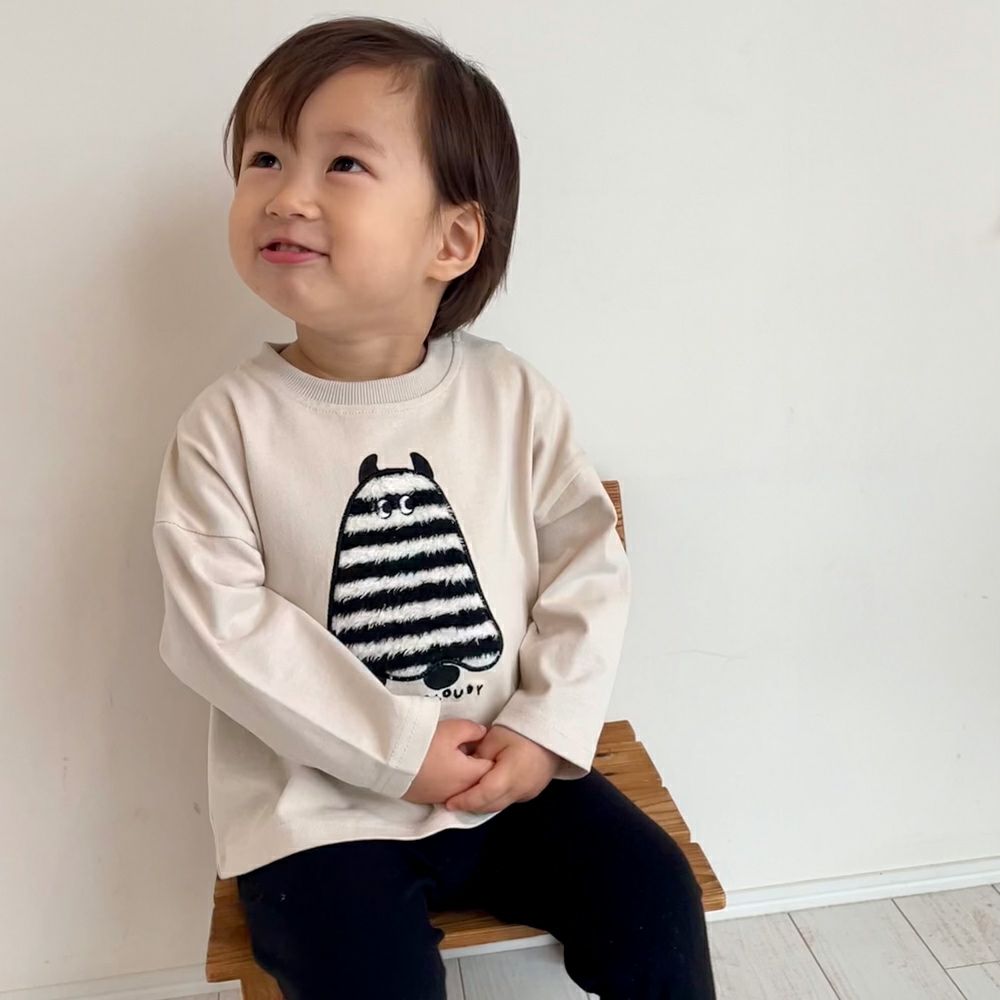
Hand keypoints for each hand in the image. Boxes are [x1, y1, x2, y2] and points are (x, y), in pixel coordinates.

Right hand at [401, 718, 495, 805]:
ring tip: (453, 756)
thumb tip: (483, 734)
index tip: (484, 743)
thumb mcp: (453, 729)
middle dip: (478, 766)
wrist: (391, 761)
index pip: (493, 769)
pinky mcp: (427, 799)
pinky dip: (448, 781)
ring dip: (463, 774)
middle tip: (469, 747)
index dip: (491, 754)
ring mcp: (443, 798)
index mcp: (470, 775)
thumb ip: (474, 730)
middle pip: (479, 781)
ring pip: (462, 787)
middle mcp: (460, 792)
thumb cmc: (425, 744)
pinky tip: (440, 767)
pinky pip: (446, 791)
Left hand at [443, 724, 560, 814]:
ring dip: (482, 804)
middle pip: (491, 804)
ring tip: (465, 799)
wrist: (553, 731)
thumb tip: (467, 769)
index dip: (465, 801)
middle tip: (453, 803)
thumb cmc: (523, 731)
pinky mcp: (532, 791)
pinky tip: (484, 792)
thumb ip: (479, 756)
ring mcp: (528, 792)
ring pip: (500, 805)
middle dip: (471, 806)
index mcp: (511, 775)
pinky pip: (509, 799)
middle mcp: (521, 790)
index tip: (449, 802)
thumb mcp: (495, 737)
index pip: (483, 795)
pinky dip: (495, 799)